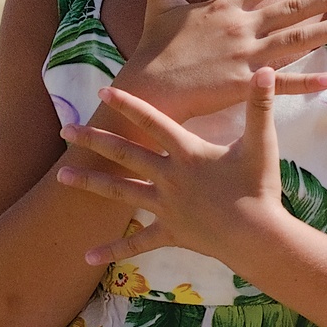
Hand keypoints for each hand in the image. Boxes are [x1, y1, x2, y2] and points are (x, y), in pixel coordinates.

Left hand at [57, 69, 284, 268]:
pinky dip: (113, 250)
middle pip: (125, 154)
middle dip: (93, 140)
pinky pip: (137, 244)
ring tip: (61, 177)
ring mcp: (166, 207)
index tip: (102, 91)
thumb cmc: (260, 188)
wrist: (257, 237)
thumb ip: (260, 106)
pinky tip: (87, 256)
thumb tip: (265, 70)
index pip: (152, 122)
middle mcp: (169, 178)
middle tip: (65, 129)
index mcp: (187, 154)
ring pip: (121, 193)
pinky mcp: (170, 233)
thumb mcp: (261, 144)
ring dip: (90, 183)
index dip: (128, 105)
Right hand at [114, 0, 326, 122]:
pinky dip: (305, 82)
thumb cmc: (154, 49)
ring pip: (295, 41)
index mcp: (224, 7)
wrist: (148, 89)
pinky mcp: (243, 85)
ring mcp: (244, 57)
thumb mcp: (158, 4)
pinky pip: (281, 83)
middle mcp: (240, 28)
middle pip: (292, 9)